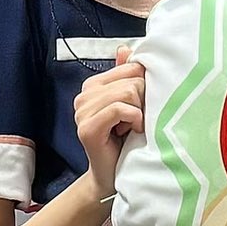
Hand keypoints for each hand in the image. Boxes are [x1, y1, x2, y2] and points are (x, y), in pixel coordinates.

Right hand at [72, 59, 147, 198]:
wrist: (113, 176)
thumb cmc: (126, 142)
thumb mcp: (131, 104)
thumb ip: (126, 76)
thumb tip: (125, 49)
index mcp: (93, 86)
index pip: (130, 66)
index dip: (143, 86)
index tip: (138, 108)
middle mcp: (84, 96)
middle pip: (131, 79)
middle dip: (142, 101)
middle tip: (135, 121)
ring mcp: (82, 112)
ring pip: (127, 92)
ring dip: (138, 113)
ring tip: (131, 128)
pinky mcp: (87, 128)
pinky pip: (120, 109)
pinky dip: (134, 120)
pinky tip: (131, 132)